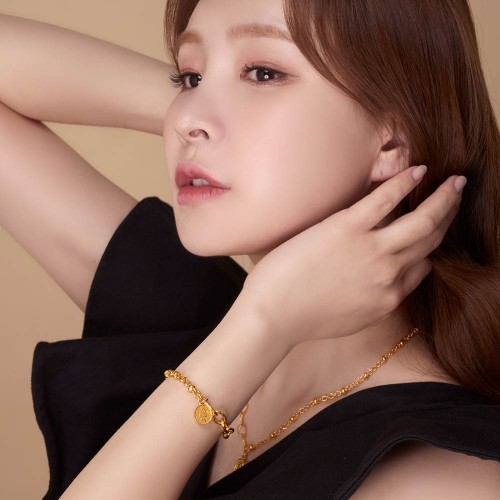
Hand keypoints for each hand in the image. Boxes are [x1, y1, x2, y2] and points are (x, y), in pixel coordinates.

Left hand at [242, 166, 463, 349]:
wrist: (273, 316)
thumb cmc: (301, 319)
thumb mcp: (350, 319)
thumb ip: (373, 301)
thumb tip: (384, 284)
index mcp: (388, 297)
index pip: (422, 267)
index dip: (430, 248)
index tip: (433, 232)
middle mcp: (389, 274)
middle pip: (430, 240)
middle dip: (449, 216)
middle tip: (457, 196)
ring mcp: (371, 250)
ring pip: (421, 220)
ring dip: (443, 198)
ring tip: (456, 181)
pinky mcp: (347, 228)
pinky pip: (385, 200)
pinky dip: (405, 183)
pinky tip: (419, 170)